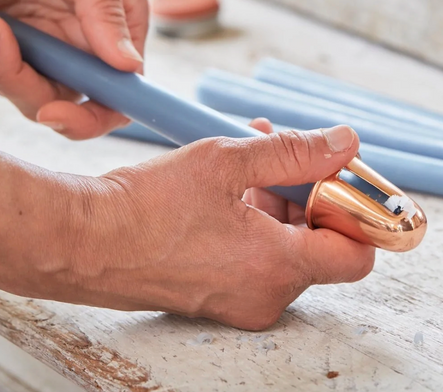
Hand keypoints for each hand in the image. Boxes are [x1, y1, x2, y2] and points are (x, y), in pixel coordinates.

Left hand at [0, 0, 147, 139]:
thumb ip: (105, 7)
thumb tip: (129, 66)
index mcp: (119, 27)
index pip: (119, 95)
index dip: (92, 117)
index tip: (51, 111)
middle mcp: (84, 47)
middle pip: (61, 105)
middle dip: (19, 80)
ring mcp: (44, 49)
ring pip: (16, 91)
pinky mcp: (5, 45)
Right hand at [42, 124, 373, 329]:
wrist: (86, 242)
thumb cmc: (146, 206)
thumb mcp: (224, 161)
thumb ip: (292, 151)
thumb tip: (343, 142)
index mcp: (276, 266)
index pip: (356, 251)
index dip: (351, 207)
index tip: (333, 175)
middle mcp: (265, 295)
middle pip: (317, 243)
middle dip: (304, 190)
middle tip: (280, 150)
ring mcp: (239, 300)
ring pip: (282, 247)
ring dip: (274, 198)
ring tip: (245, 154)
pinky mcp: (216, 296)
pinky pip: (253, 257)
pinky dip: (250, 220)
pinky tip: (225, 183)